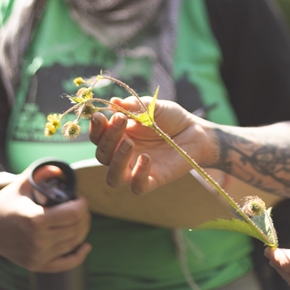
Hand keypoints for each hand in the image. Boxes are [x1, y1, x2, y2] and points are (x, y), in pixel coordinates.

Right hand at [0, 175, 91, 272]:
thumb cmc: (5, 202)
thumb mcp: (22, 183)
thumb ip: (42, 173)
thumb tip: (61, 169)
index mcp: (35, 219)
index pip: (73, 214)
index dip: (82, 204)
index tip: (79, 197)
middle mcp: (37, 241)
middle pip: (76, 229)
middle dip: (84, 215)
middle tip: (79, 207)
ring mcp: (37, 256)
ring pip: (73, 243)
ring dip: (81, 230)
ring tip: (77, 219)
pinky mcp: (36, 265)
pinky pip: (64, 264)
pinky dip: (78, 256)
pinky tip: (85, 247)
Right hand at [89, 97, 210, 194]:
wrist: (195, 131)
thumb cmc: (170, 118)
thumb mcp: (152, 106)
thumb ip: (134, 106)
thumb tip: (114, 102)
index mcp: (118, 136)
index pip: (97, 137)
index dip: (95, 128)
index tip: (100, 116)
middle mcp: (122, 155)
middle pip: (102, 155)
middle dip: (108, 138)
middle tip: (120, 120)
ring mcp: (136, 169)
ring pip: (114, 178)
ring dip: (117, 161)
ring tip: (129, 143)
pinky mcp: (152, 180)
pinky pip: (137, 187)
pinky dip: (138, 175)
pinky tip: (146, 158)